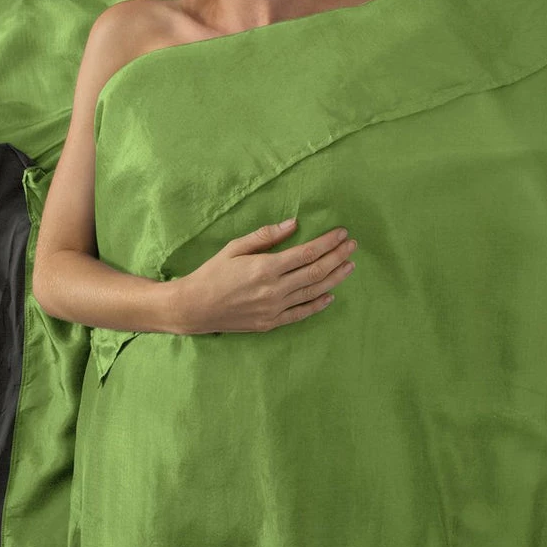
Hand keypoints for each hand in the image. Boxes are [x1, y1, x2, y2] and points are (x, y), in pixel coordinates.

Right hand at [171, 219, 357, 334]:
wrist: (195, 307)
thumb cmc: (212, 273)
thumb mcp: (235, 247)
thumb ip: (266, 236)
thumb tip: (294, 223)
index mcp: (265, 267)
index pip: (307, 253)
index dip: (328, 243)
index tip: (341, 233)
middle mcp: (274, 289)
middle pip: (316, 272)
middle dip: (337, 257)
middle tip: (352, 246)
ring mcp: (274, 309)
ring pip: (313, 292)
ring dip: (335, 278)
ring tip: (350, 266)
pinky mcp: (271, 323)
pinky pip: (301, 313)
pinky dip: (318, 304)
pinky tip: (331, 294)